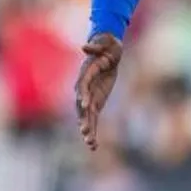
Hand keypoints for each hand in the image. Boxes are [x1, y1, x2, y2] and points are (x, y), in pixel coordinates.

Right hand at [75, 33, 123, 150]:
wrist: (108, 51)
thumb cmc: (107, 46)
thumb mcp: (105, 44)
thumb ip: (95, 47)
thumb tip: (85, 46)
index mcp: (85, 75)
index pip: (83, 87)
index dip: (84, 95)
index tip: (86, 105)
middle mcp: (83, 89)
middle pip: (82, 106)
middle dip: (84, 119)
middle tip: (86, 131)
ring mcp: (88, 98)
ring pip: (86, 117)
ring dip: (88, 130)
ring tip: (91, 143)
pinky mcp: (95, 104)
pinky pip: (93, 119)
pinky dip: (93, 131)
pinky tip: (93, 145)